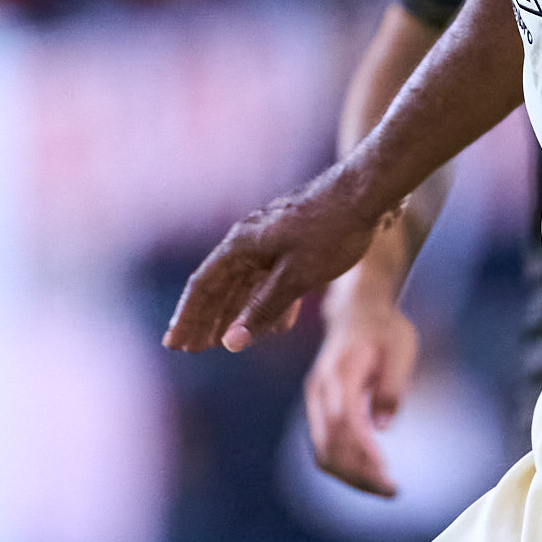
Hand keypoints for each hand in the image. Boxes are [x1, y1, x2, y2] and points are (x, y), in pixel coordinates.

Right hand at [163, 178, 389, 354]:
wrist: (367, 192)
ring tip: (222, 342)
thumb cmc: (332, 231)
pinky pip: (270, 279)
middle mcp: (249, 240)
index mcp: (241, 244)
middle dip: (204, 320)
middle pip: (219, 286)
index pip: (203, 286)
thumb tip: (230, 343)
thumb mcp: (296, 276)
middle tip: (189, 349)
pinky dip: (267, 304)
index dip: (188, 317)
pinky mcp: (292, 244)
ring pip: (245, 285)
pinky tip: (274, 328)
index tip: (175, 344)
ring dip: (233, 314)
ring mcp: (270, 241)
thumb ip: (262, 309)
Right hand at [302, 286, 420, 499]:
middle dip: (358, 474)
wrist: (357, 311)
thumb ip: (391, 387)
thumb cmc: (385, 330)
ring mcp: (314, 399)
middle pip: (328, 445)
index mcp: (340, 373)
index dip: (363, 453)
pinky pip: (323, 445)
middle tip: (392, 491)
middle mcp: (320, 389)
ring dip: (350, 476)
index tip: (387, 474)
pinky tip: (369, 474)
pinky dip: (343, 465)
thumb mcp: (400, 350)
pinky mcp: (317, 407)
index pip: (344, 423)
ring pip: (322, 450)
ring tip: (383, 488)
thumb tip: (382, 427)